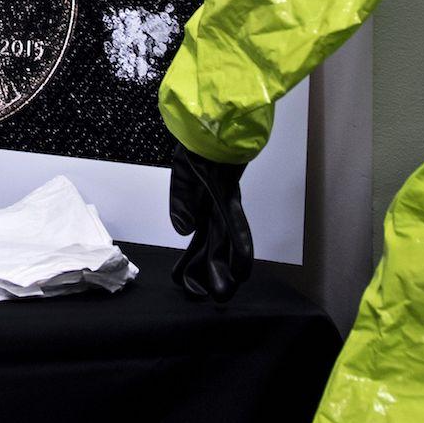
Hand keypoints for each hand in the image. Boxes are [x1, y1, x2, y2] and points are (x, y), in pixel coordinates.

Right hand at [168, 145, 253, 303]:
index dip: (195, 262)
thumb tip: (184, 231)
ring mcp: (225, 203)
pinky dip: (238, 246)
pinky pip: (233, 223)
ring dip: (227, 267)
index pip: (201, 241)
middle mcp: (217, 209)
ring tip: (227, 291)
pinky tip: (242, 267)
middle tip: (216, 298)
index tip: (187, 282)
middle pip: (216, 247)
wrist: (212, 124)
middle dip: (214, 272)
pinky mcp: (229, 194)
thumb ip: (181, 203)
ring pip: (227, 242)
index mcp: (204, 207)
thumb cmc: (199, 146)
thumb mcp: (184, 177)